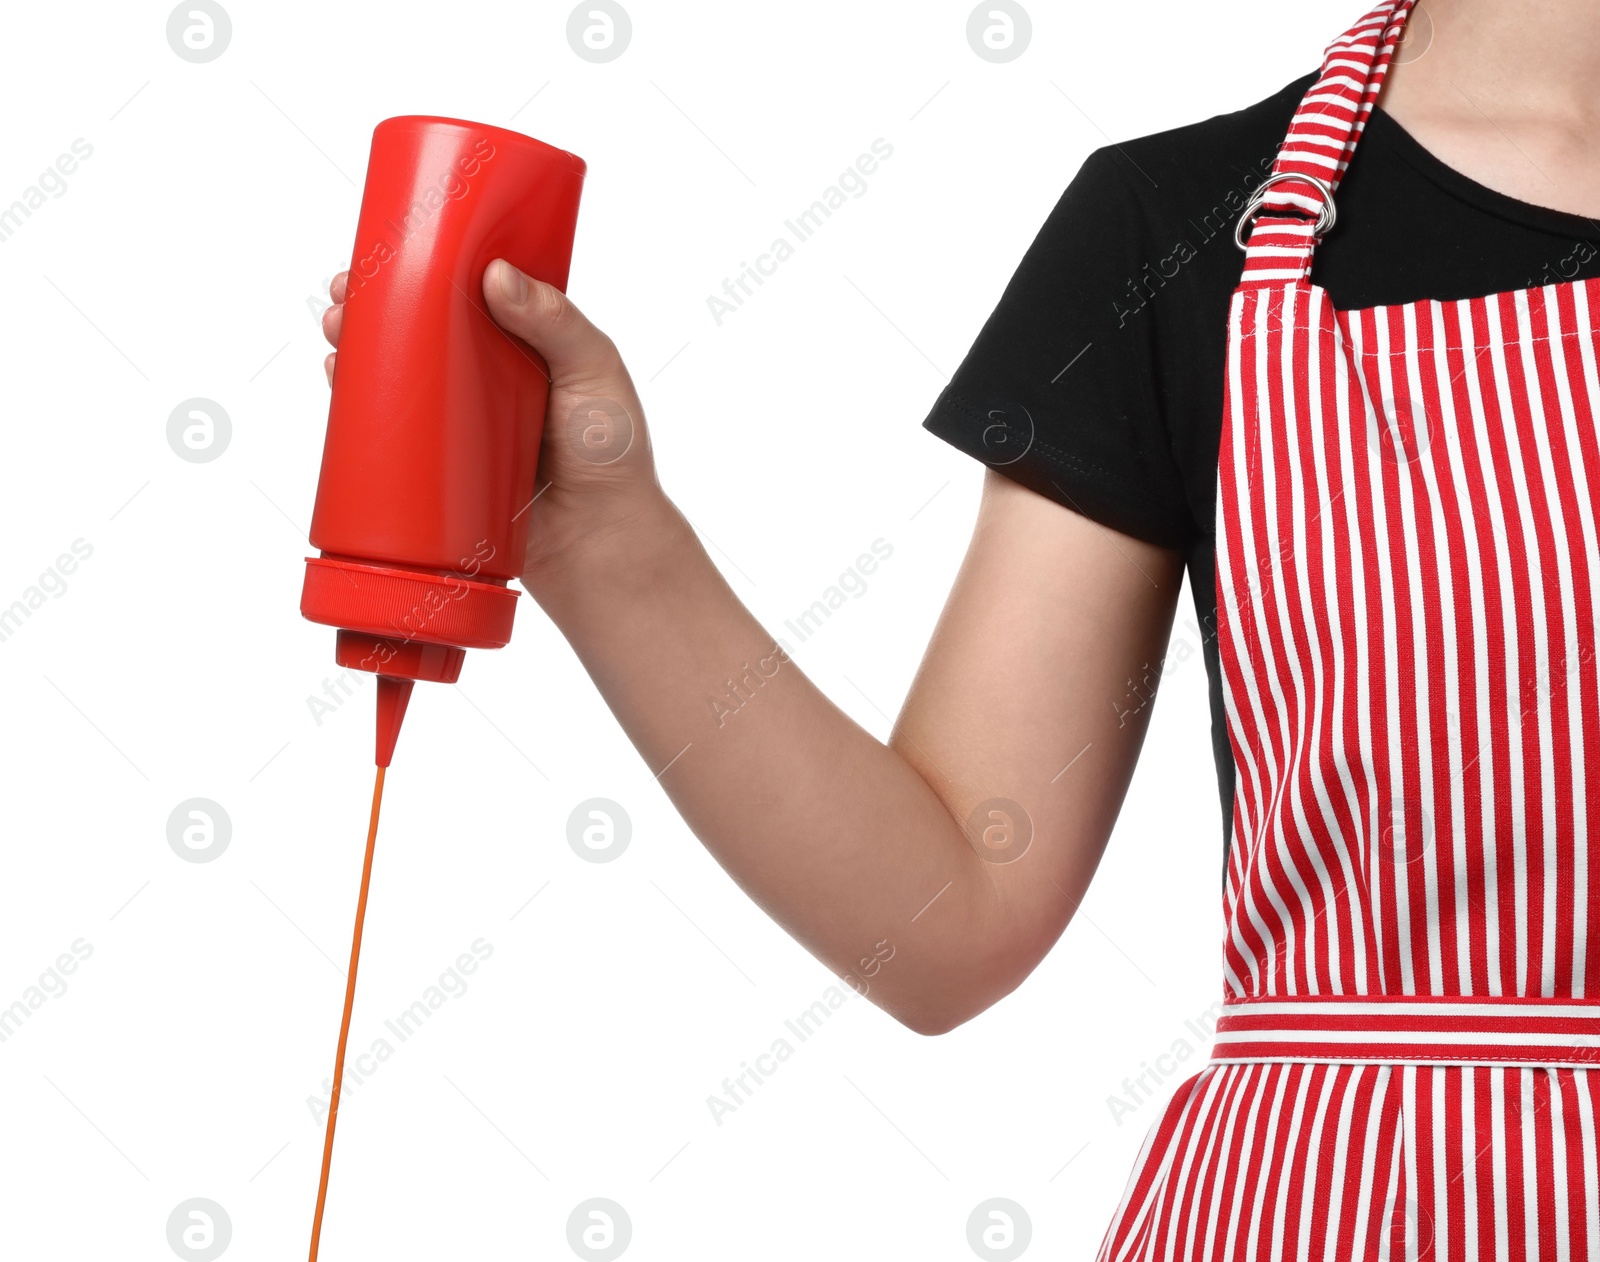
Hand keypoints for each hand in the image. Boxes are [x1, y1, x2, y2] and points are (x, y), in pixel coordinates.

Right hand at [319, 259, 664, 593]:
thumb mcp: (595, 371)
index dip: (428, 268)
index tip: (393, 249)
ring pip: (402, 373)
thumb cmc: (613, 454)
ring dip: (361, 346)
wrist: (601, 543)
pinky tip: (340, 381)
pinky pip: (395, 430)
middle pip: (423, 328)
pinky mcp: (443, 465)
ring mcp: (463, 421)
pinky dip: (361, 404)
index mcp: (526, 343)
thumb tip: (495, 273)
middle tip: (347, 291)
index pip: (469, 292)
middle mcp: (490, 376)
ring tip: (338, 329)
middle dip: (377, 304)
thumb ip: (556, 322)